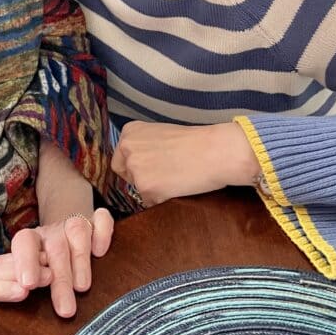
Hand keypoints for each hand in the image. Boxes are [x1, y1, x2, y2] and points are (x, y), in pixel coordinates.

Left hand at [10, 209, 113, 317]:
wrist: (61, 233)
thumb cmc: (42, 265)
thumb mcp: (27, 272)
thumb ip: (20, 283)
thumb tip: (12, 299)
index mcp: (31, 241)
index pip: (24, 242)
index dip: (25, 261)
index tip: (28, 284)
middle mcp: (53, 232)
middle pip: (55, 248)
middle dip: (60, 279)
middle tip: (65, 310)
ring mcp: (74, 225)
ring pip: (77, 232)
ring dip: (79, 260)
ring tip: (82, 288)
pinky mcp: (96, 222)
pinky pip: (102, 220)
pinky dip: (102, 234)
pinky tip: (100, 252)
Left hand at [110, 121, 260, 206]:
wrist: (214, 151)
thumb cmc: (195, 142)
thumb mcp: (161, 134)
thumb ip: (144, 146)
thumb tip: (138, 165)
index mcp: (130, 132)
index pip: (121, 159)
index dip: (136, 167)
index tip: (152, 170)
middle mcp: (127, 148)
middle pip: (127, 175)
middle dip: (143, 179)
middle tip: (165, 176)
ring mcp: (135, 168)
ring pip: (138, 190)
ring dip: (154, 190)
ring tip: (176, 179)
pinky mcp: (146, 188)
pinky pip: (150, 202)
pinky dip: (163, 200)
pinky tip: (178, 188)